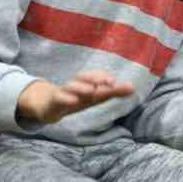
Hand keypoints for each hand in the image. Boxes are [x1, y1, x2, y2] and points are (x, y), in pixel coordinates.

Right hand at [15, 71, 132, 123]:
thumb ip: (114, 92)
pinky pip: (58, 98)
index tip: (113, 81)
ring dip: (81, 87)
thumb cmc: (77, 98)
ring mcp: (63, 92)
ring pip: (70, 86)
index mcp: (86, 82)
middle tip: (108, 83)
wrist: (49, 106)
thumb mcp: (95, 97)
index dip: (103, 77)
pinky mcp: (53, 102)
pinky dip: (65, 98)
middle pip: (83, 78)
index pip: (94, 75)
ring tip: (91, 90)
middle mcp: (75, 85)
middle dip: (95, 79)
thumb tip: (133, 87)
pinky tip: (73, 101)